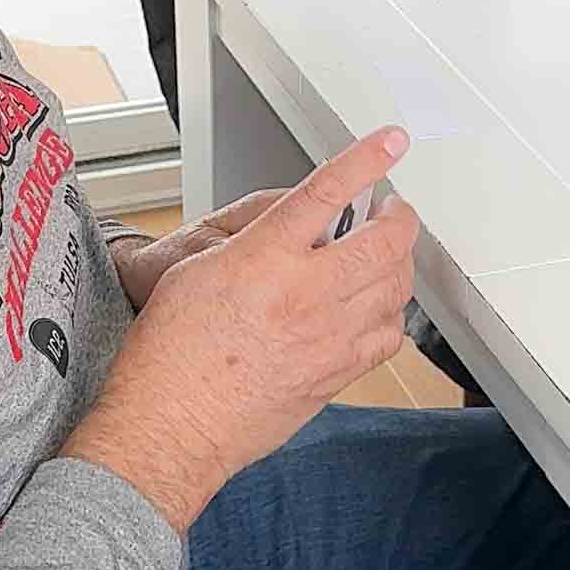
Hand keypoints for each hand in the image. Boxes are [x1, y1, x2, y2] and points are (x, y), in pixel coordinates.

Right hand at [63, 129, 417, 531]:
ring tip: (386, 254)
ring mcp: (329, 338)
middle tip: (392, 210)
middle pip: (384, 241)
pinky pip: (388, 337)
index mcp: (267, 257)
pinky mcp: (336, 375)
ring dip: (399, 262)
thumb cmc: (171, 354)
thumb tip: (291, 231)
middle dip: (399, 217)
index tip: (391, 142)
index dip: (367, 159)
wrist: (172, 426)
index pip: (328, 192)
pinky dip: (391, 313)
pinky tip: (378, 309)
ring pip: (396, 288)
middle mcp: (307, 294)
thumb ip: (254, 241)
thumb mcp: (197, 268)